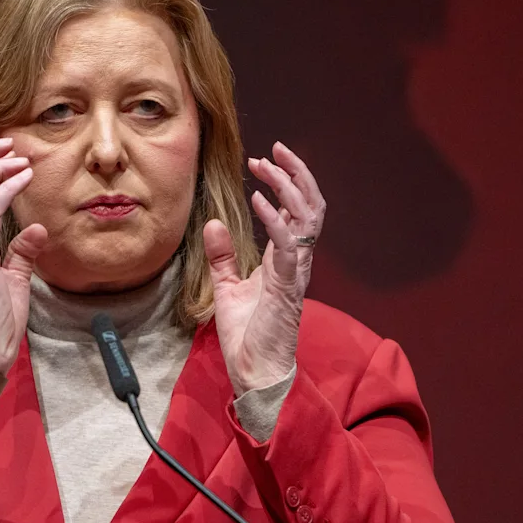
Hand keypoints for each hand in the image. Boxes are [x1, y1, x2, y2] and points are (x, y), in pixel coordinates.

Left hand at [202, 142, 325, 394]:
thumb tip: (212, 223)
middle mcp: (296, 261)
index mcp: (285, 259)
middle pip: (310, 206)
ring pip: (307, 219)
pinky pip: (287, 246)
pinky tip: (258, 201)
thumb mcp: (227, 287)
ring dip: (288, 188)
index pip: (296, 211)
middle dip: (295, 174)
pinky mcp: (286, 287)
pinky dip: (274, 221)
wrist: (254, 371)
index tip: (262, 160)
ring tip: (267, 167)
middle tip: (273, 151)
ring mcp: (295, 272)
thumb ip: (222, 256)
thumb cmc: (247, 335)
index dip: (285, 182)